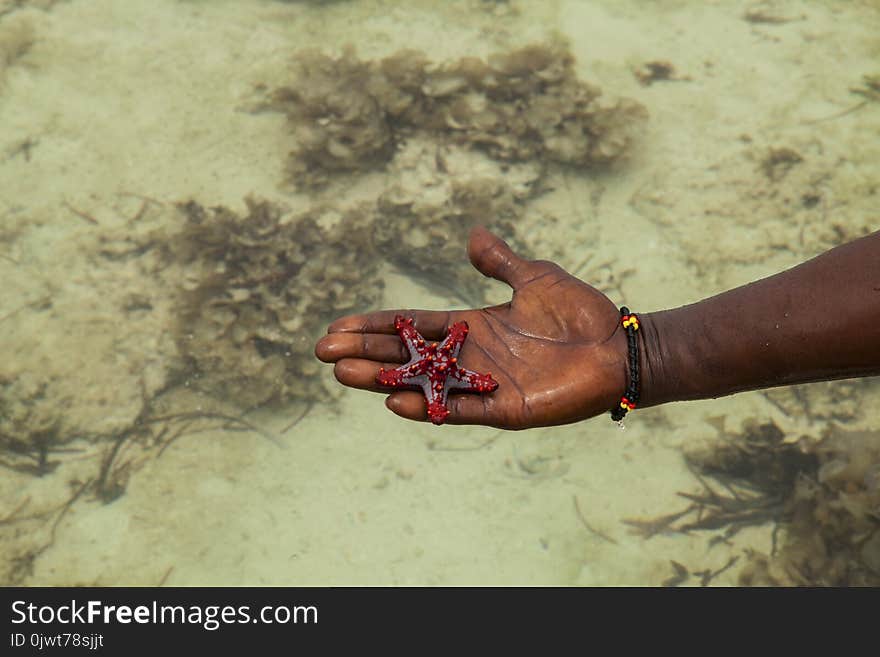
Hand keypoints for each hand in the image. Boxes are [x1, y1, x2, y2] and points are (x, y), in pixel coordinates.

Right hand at [314, 226, 627, 428]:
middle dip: (365, 352)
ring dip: (382, 378)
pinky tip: (393, 400)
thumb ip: (500, 262)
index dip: (375, 326)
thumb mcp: (533, 277)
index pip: (412, 326)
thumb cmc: (579, 312)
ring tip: (344, 373)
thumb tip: (472, 235)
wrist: (617, 346)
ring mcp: (484, 385)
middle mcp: (469, 357)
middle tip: (323, 352)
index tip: (337, 326)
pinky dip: (427, 406)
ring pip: (421, 383)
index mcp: (472, 327)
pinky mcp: (503, 410)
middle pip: (406, 354)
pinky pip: (458, 410)